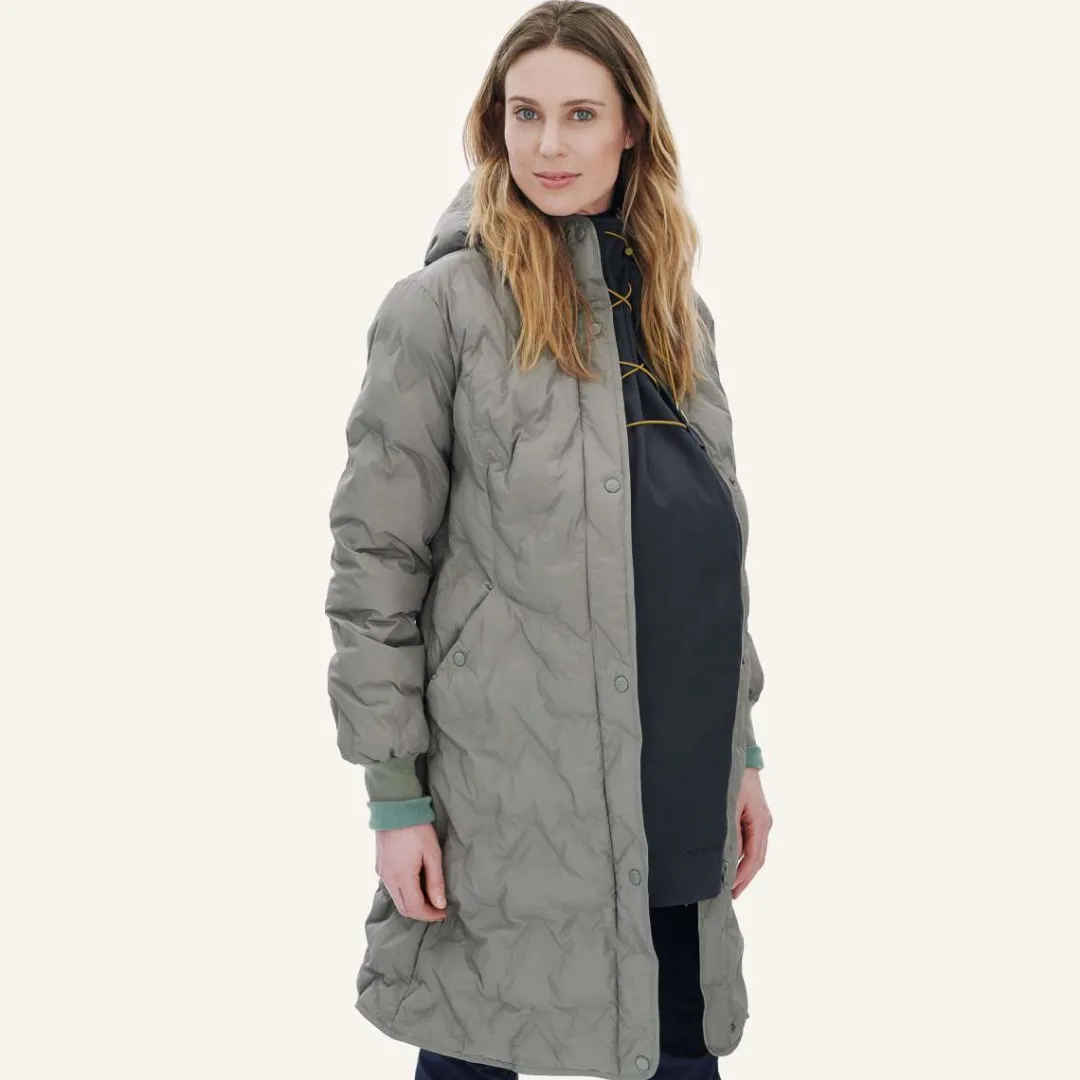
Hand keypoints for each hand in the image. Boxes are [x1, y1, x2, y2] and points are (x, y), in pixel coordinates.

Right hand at [375, 821, 447, 921]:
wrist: (394, 807)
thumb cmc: (417, 828)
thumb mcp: (432, 853)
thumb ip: (435, 880)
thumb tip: (439, 904)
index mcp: (402, 877)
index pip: (415, 908)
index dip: (430, 915)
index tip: (443, 913)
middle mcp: (388, 878)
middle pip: (403, 909)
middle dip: (421, 913)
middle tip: (437, 909)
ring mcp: (381, 873)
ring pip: (396, 900)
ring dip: (412, 904)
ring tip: (429, 898)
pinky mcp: (379, 866)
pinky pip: (391, 888)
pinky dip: (404, 893)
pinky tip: (415, 885)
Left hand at [732, 767, 771, 899]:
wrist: (742, 758)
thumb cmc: (734, 779)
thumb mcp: (731, 806)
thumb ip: (732, 831)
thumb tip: (732, 856)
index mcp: (761, 822)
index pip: (754, 857)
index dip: (743, 875)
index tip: (732, 888)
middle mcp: (765, 824)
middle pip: (758, 859)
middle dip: (746, 878)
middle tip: (732, 894)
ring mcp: (763, 822)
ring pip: (757, 852)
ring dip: (746, 869)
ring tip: (733, 885)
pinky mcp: (757, 819)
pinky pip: (753, 844)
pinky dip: (746, 857)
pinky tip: (736, 864)